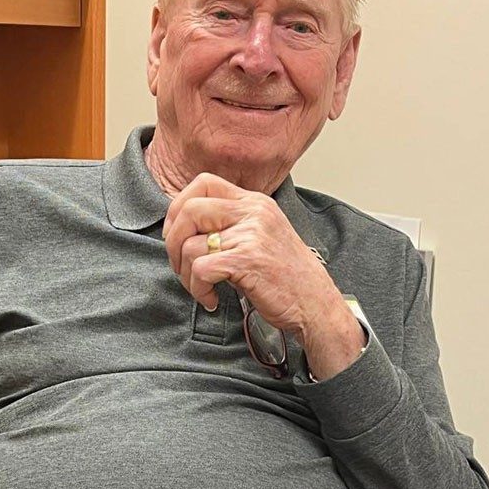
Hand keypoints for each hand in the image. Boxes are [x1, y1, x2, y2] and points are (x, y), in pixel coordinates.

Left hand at [162, 172, 365, 377]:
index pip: (203, 183)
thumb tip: (181, 226)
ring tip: (201, 288)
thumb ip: (229, 224)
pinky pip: (200, 269)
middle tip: (181, 267)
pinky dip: (197, 289)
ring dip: (186, 274)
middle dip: (172, 243)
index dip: (179, 207)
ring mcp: (251, 235)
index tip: (177, 234)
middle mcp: (253, 212)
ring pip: (189, 245)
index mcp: (254, 202)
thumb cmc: (285, 277)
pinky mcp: (247, 260)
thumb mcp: (259, 236)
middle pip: (188, 210)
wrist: (316, 305)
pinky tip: (211, 299)